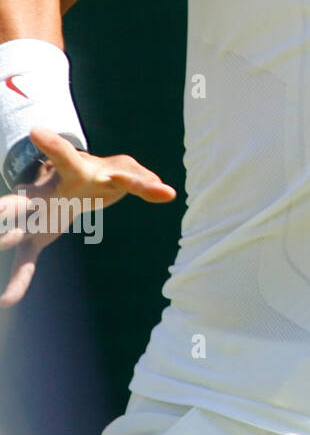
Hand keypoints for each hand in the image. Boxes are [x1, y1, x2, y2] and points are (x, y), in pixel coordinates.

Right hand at [0, 126, 175, 306]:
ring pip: (13, 220)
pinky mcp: (37, 236)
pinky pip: (27, 260)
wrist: (78, 185)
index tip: (34, 133)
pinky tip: (8, 301)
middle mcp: (46, 194)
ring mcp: (36, 213)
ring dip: (1, 229)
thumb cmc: (102, 175)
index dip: (54, 145)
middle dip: (7, 204)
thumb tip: (168, 193)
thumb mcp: (125, 172)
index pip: (65, 157)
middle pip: (22, 199)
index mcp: (71, 173)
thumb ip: (145, 183)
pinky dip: (21, 279)